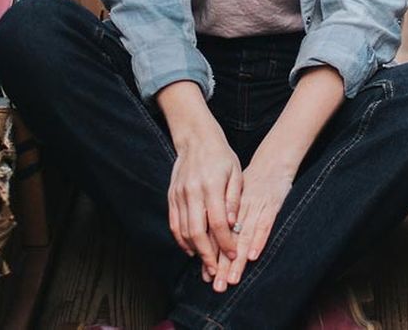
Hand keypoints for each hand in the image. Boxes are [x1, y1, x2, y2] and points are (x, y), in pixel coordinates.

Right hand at [158, 83, 241, 281]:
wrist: (195, 139)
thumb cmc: (220, 156)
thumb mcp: (235, 173)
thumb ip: (234, 198)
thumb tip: (234, 223)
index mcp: (211, 186)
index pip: (219, 222)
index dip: (226, 242)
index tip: (233, 254)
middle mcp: (192, 192)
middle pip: (197, 232)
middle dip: (207, 255)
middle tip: (215, 270)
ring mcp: (179, 195)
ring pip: (184, 231)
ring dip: (194, 250)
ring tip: (205, 263)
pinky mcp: (171, 197)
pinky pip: (174, 223)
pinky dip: (181, 239)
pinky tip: (190, 249)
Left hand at [222, 158, 294, 287]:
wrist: (273, 160)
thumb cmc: (252, 180)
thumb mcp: (232, 195)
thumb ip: (223, 213)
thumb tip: (210, 235)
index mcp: (228, 206)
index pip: (216, 235)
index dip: (212, 255)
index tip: (207, 276)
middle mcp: (239, 209)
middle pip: (228, 240)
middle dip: (222, 265)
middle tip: (217, 286)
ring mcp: (256, 207)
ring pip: (244, 236)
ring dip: (237, 260)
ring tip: (231, 279)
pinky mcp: (272, 205)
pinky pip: (264, 224)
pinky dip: (259, 240)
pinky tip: (252, 256)